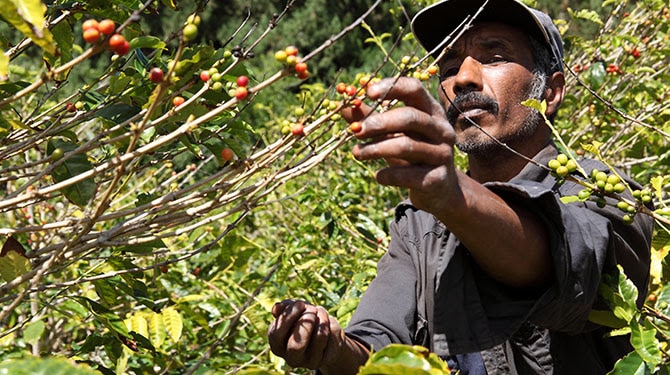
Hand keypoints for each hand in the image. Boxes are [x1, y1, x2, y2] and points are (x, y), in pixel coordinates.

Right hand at [268, 300, 346, 369]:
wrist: (322, 335)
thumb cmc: (302, 321)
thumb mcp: (292, 312)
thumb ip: (283, 309)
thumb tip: (277, 308)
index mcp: (277, 346)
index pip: (277, 335)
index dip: (289, 317)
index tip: (300, 304)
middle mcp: (292, 358)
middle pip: (296, 345)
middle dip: (306, 322)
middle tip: (312, 309)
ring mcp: (311, 361)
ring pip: (320, 337)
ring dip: (322, 317)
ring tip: (320, 310)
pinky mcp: (328, 358)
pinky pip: (333, 335)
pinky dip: (331, 321)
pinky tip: (328, 322)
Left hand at [343, 77, 459, 214]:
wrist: (437, 187)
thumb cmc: (411, 153)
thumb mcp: (393, 133)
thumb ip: (371, 119)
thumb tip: (344, 107)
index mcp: (431, 111)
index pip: (414, 89)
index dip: (391, 87)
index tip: (367, 92)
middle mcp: (441, 129)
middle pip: (410, 117)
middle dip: (379, 123)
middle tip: (356, 131)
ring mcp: (443, 154)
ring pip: (407, 146)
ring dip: (376, 149)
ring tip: (356, 153)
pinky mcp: (437, 178)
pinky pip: (407, 175)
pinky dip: (388, 175)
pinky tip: (378, 176)